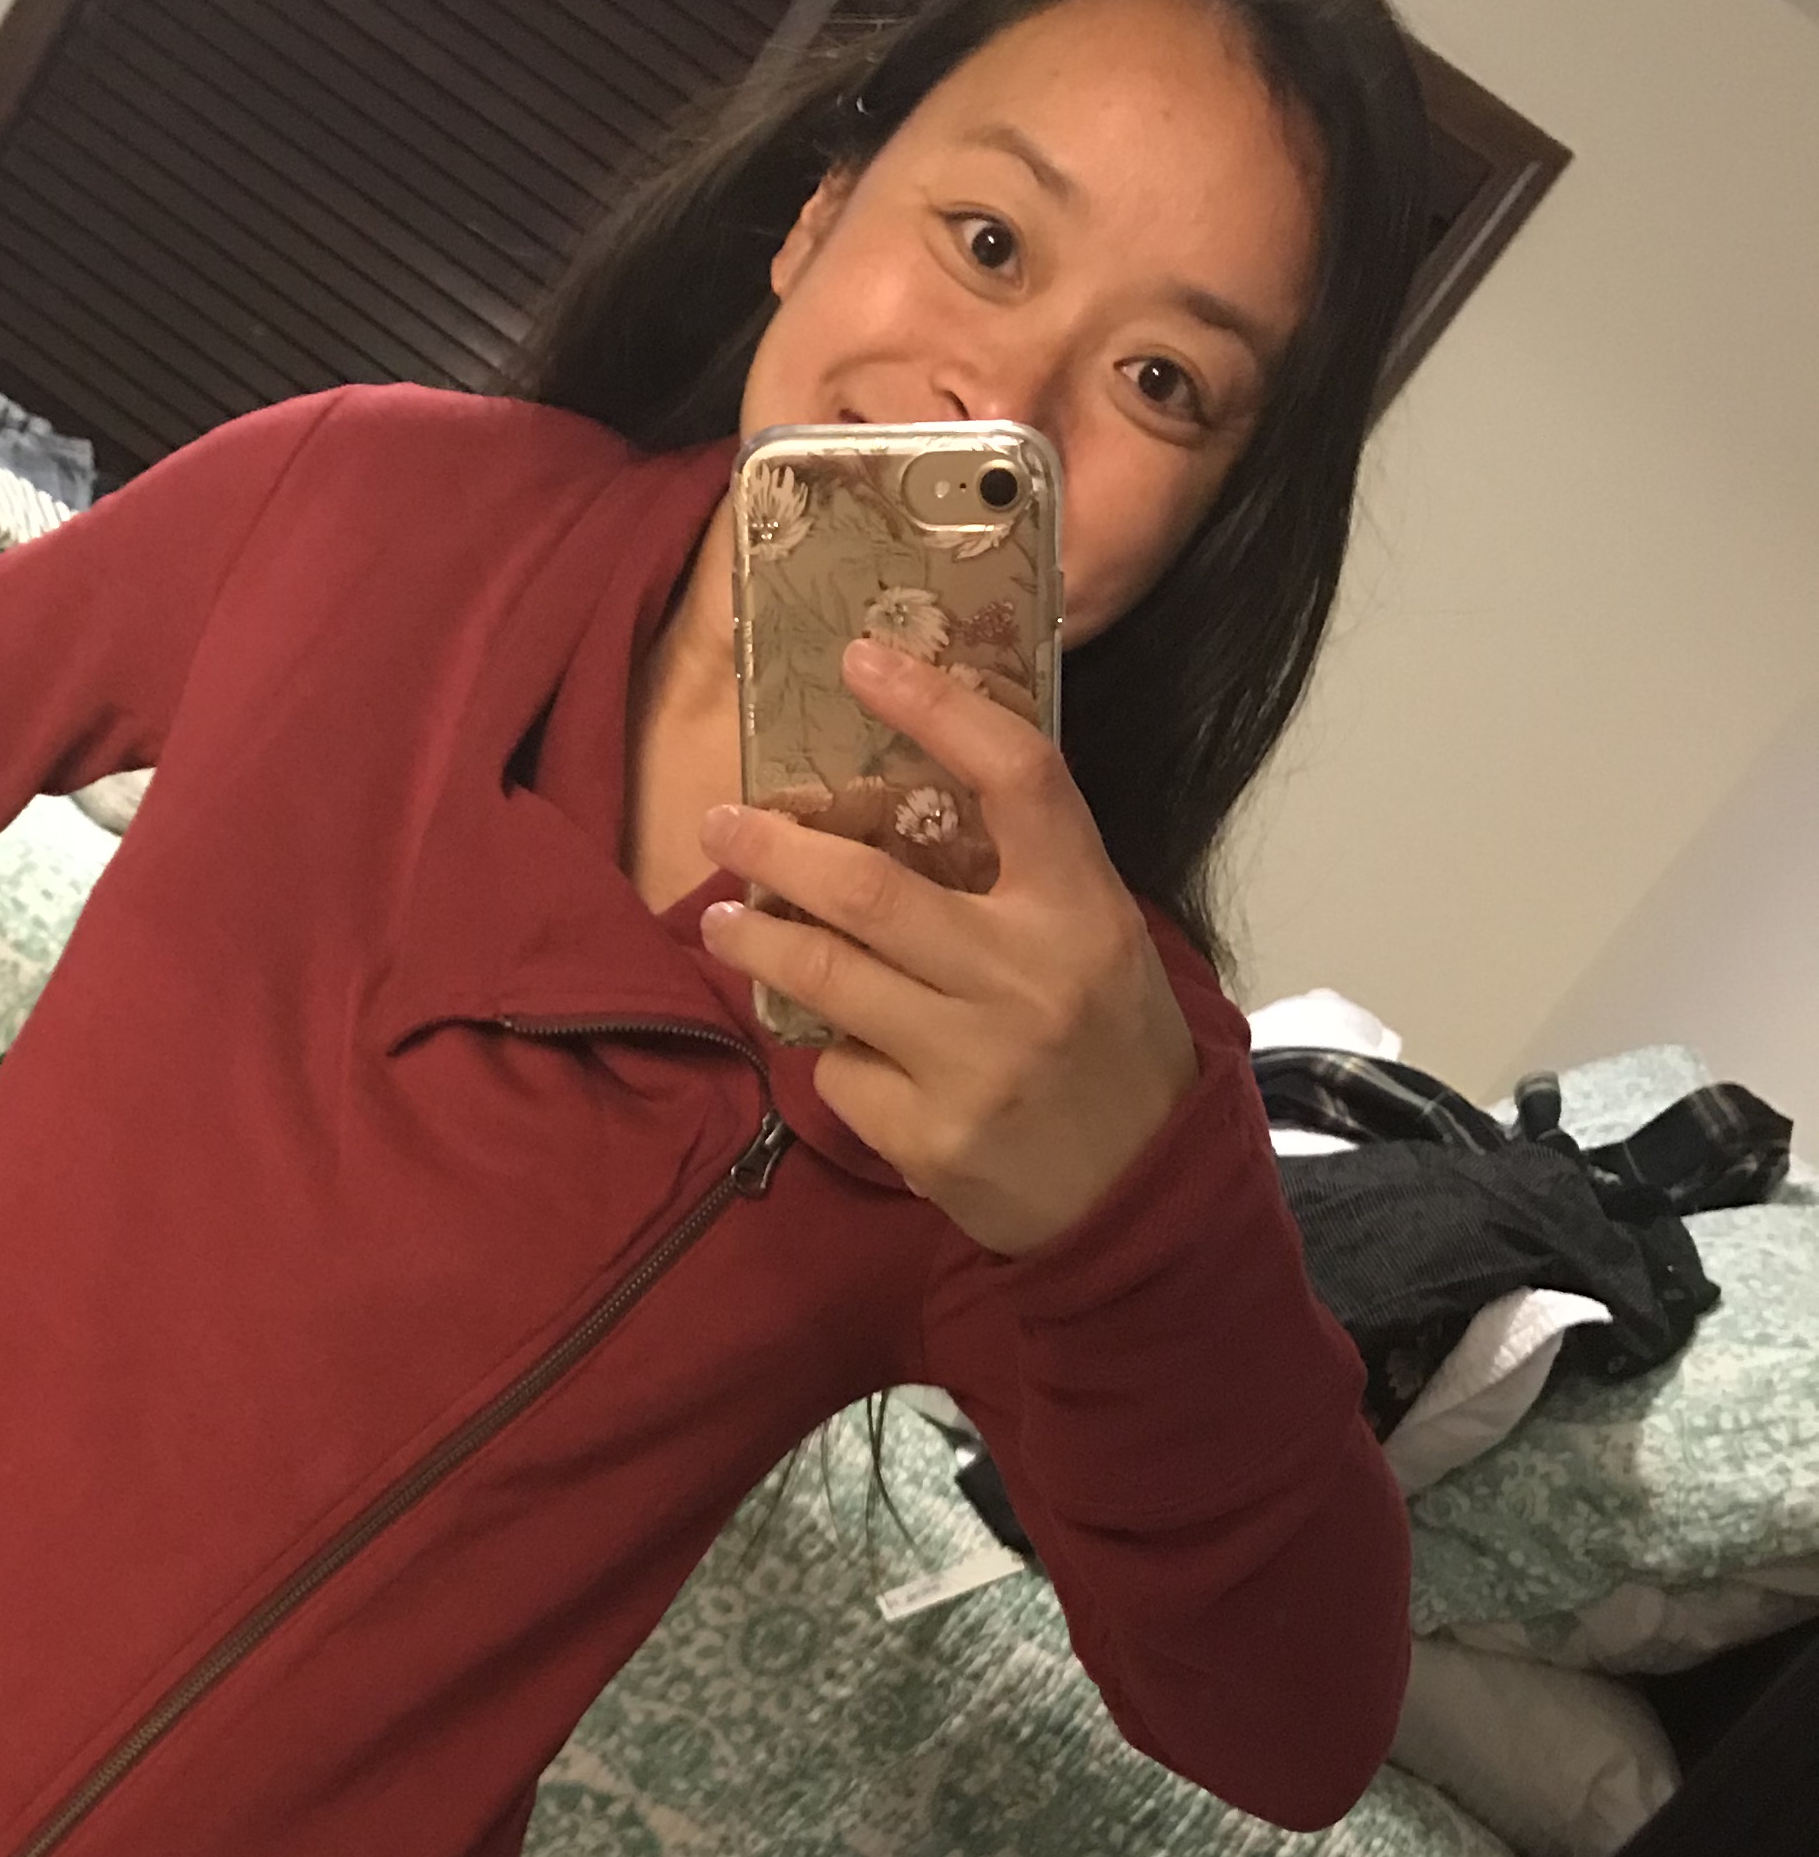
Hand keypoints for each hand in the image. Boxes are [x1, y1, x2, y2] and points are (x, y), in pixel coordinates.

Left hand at [697, 632, 1198, 1253]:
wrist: (1136, 1197)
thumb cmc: (1107, 1048)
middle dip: (776, 848)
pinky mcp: (929, 1137)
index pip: (1018, 777)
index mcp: (1084, 910)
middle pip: (871, 889)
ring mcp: (974, 1062)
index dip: (938, 707)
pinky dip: (824, 1048)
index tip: (863, 660)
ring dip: (753, 940)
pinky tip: (835, 1045)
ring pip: (823, 977)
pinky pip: (838, 1070)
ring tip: (721, 922)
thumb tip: (891, 799)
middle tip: (723, 824)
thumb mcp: (1094, 942)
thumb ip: (1018, 876)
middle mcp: (1028, 978)